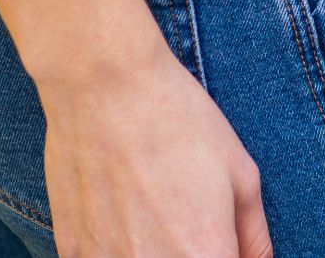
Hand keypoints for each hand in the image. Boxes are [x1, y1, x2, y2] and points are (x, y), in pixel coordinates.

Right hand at [39, 52, 273, 257]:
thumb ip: (254, 236)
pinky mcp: (70, 249)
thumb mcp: (241, 173)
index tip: (219, 236)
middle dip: (191, 249)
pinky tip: (120, 206)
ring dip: (152, 249)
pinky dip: (115, 245)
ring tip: (151, 207)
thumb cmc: (179, 119)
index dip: (224, 254)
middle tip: (184, 213)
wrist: (106, 84)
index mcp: (204, 254)